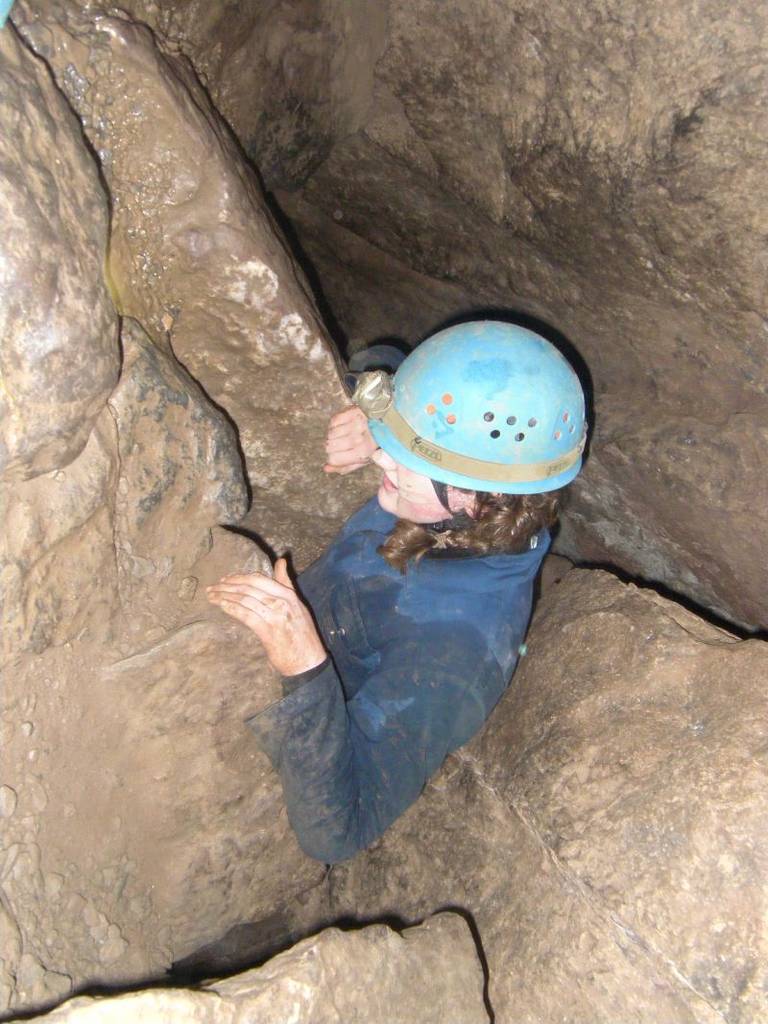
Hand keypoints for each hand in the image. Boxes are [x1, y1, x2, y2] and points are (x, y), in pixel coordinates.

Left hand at [206, 558, 326, 676]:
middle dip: (227, 586)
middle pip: (249, 588)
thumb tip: (281, 561)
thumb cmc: (303, 634)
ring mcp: (275, 616)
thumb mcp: (298, 605)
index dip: (240, 577)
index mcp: (289, 595)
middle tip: (212, 588)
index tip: (225, 580)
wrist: (308, 661)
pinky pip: (246, 616)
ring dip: (224, 597)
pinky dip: (232, 609)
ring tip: (211, 596)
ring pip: (245, 600)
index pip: (260, 579)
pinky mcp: (268, 632)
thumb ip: (286, 583)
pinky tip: (221, 607)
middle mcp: (282, 602)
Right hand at [323, 406, 377, 474]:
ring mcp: (355, 424)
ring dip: (333, 435)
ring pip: (330, 434)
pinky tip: (343, 425)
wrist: (387, 422)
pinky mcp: (353, 412)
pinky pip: (333, 421)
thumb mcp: (364, 459)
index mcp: (362, 452)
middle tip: (341, 444)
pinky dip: (335, 424)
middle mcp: (358, 438)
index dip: (332, 458)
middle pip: (329, 447)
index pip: (333, 459)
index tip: (338, 455)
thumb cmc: (375, 442)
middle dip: (332, 447)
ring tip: (344, 434)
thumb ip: (345, 466)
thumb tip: (326, 468)